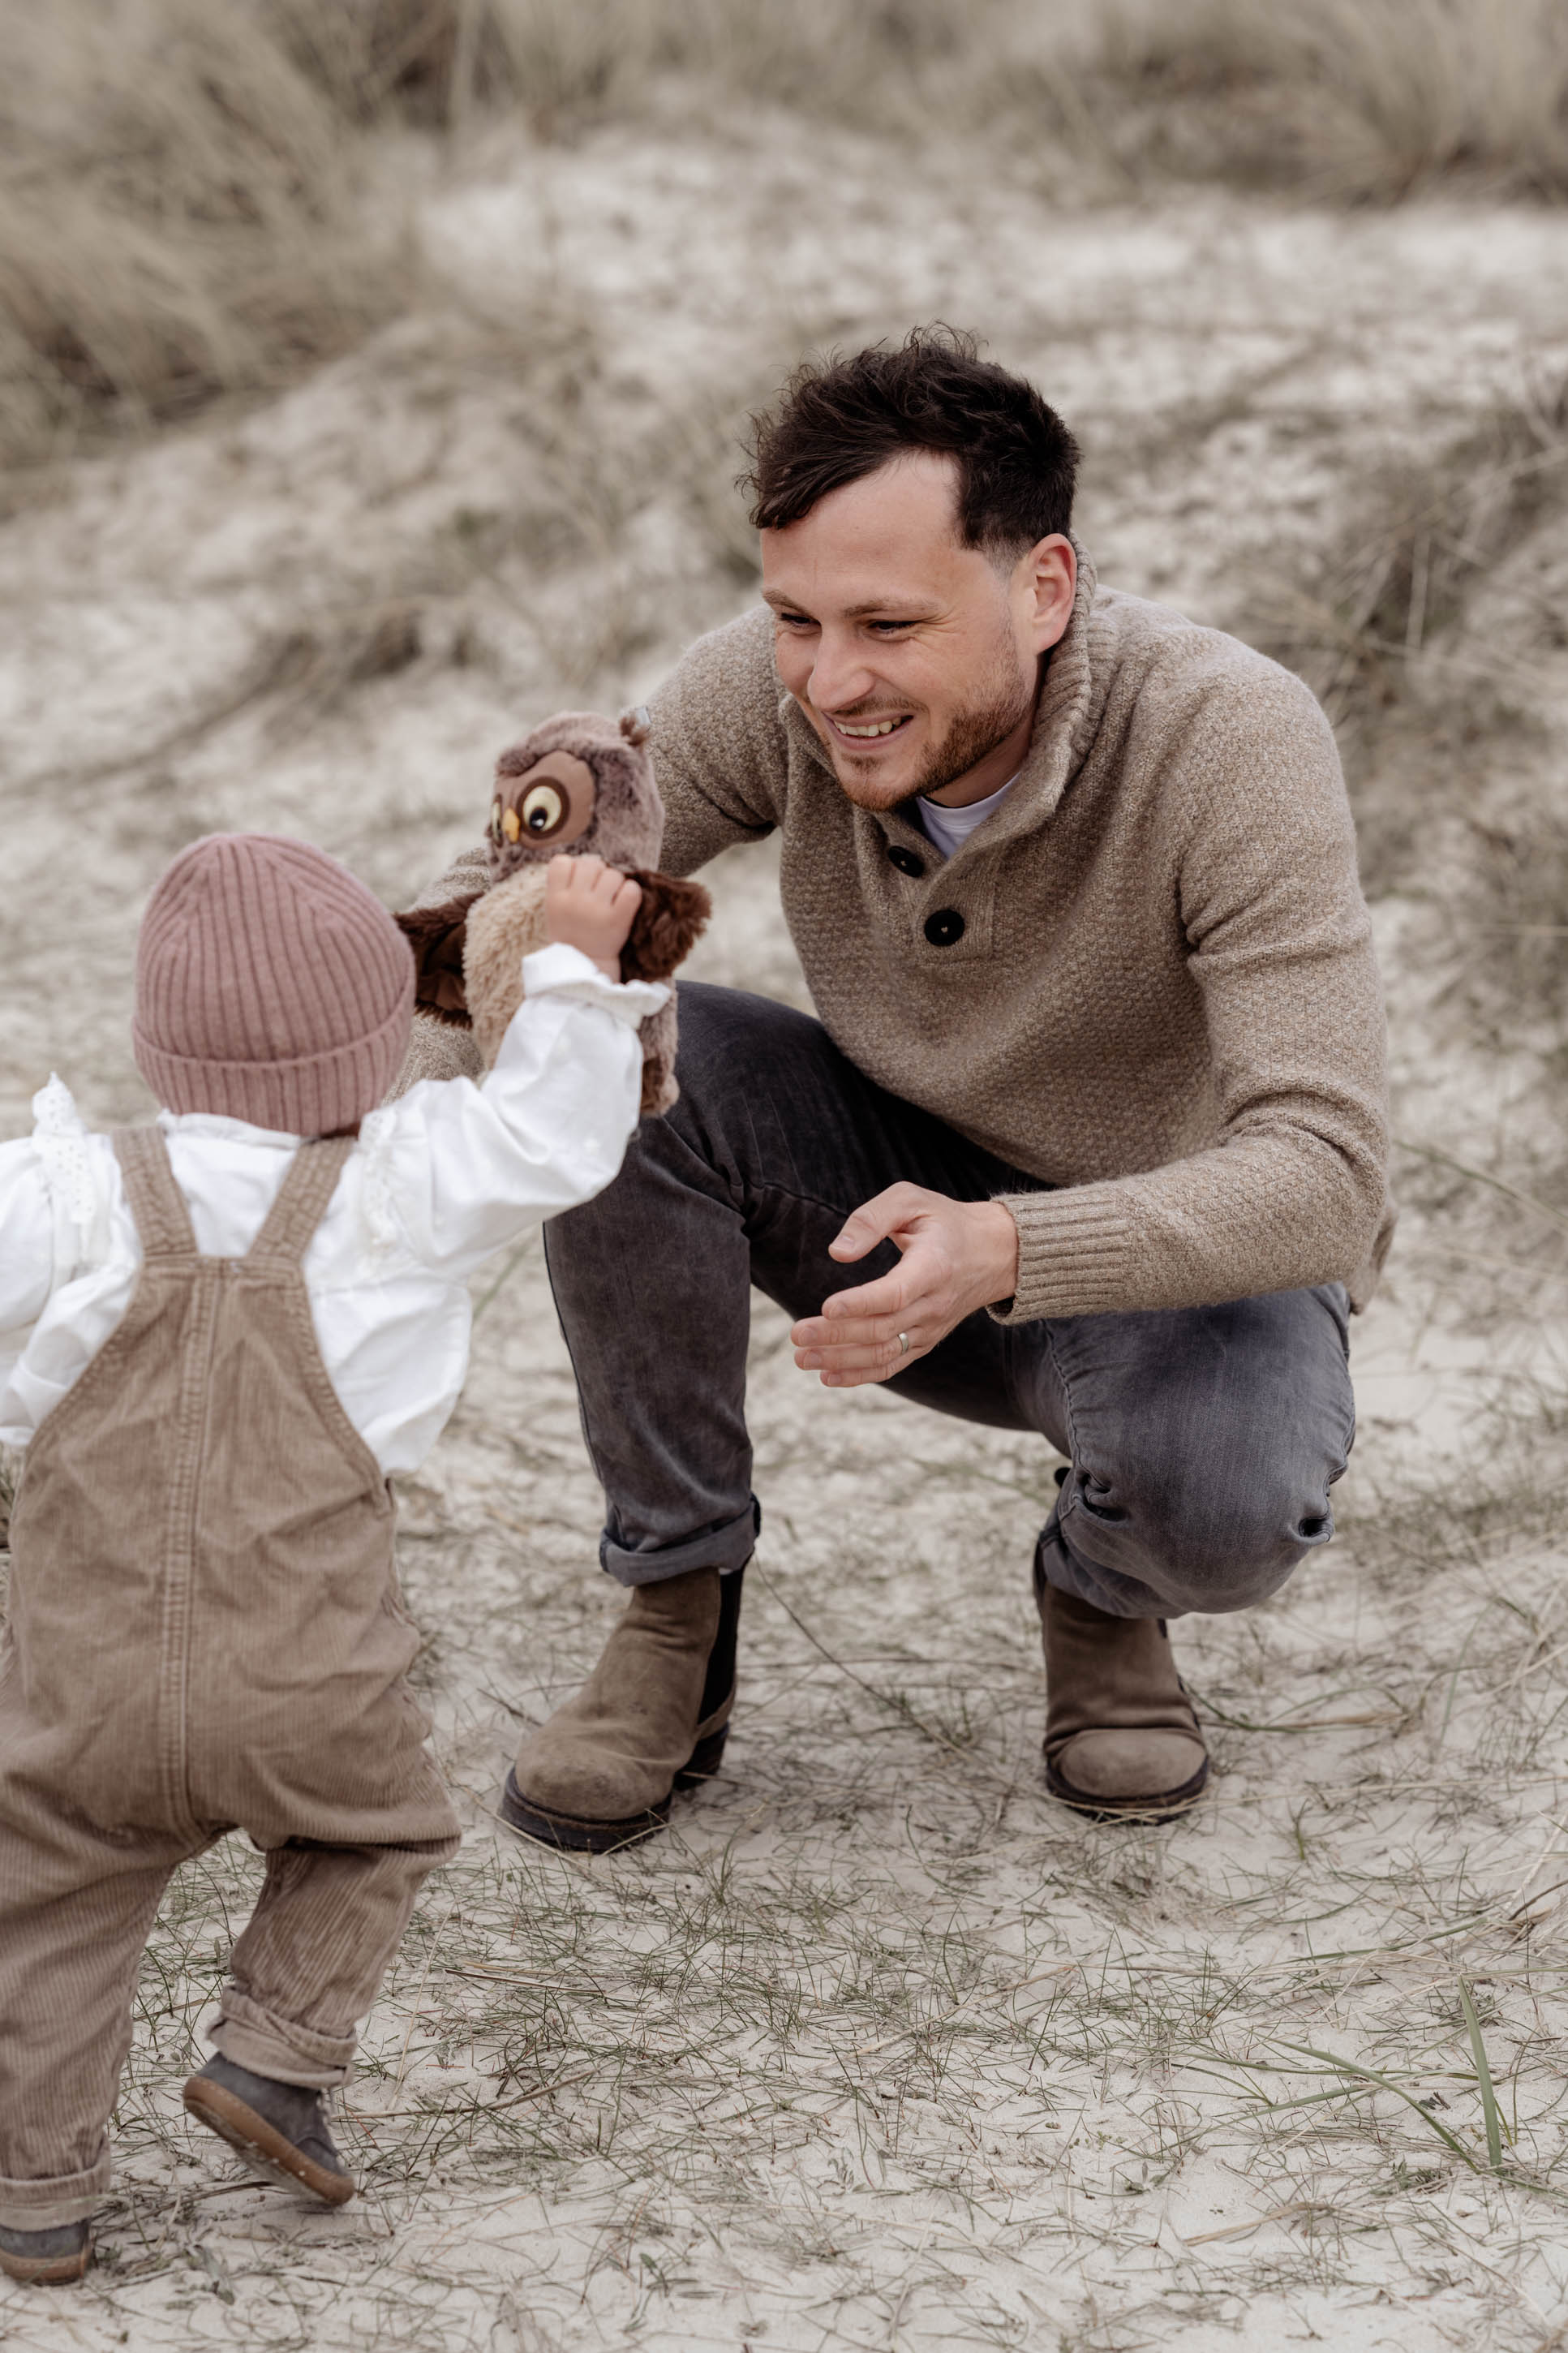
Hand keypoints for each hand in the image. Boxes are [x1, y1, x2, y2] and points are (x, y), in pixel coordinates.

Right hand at [544, 854, 641, 979]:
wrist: (585, 967)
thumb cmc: (571, 934)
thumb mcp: (555, 910)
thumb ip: (562, 885)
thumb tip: (585, 860)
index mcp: (555, 898)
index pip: (561, 862)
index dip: (573, 866)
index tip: (577, 881)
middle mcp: (574, 901)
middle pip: (590, 863)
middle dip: (597, 873)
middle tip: (598, 891)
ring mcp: (596, 910)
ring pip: (612, 874)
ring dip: (615, 883)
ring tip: (611, 899)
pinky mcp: (617, 920)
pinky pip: (631, 890)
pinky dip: (631, 892)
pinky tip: (625, 902)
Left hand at [790, 1185, 1019, 1387]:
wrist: (994, 1253)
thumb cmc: (943, 1221)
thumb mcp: (911, 1200)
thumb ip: (872, 1219)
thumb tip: (837, 1252)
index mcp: (934, 1266)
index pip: (896, 1293)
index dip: (861, 1304)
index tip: (827, 1307)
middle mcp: (935, 1304)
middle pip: (883, 1329)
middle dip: (836, 1335)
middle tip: (797, 1333)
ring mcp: (931, 1327)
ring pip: (885, 1353)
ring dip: (841, 1360)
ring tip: (802, 1358)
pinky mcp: (925, 1341)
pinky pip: (893, 1364)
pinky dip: (861, 1374)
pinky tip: (828, 1376)